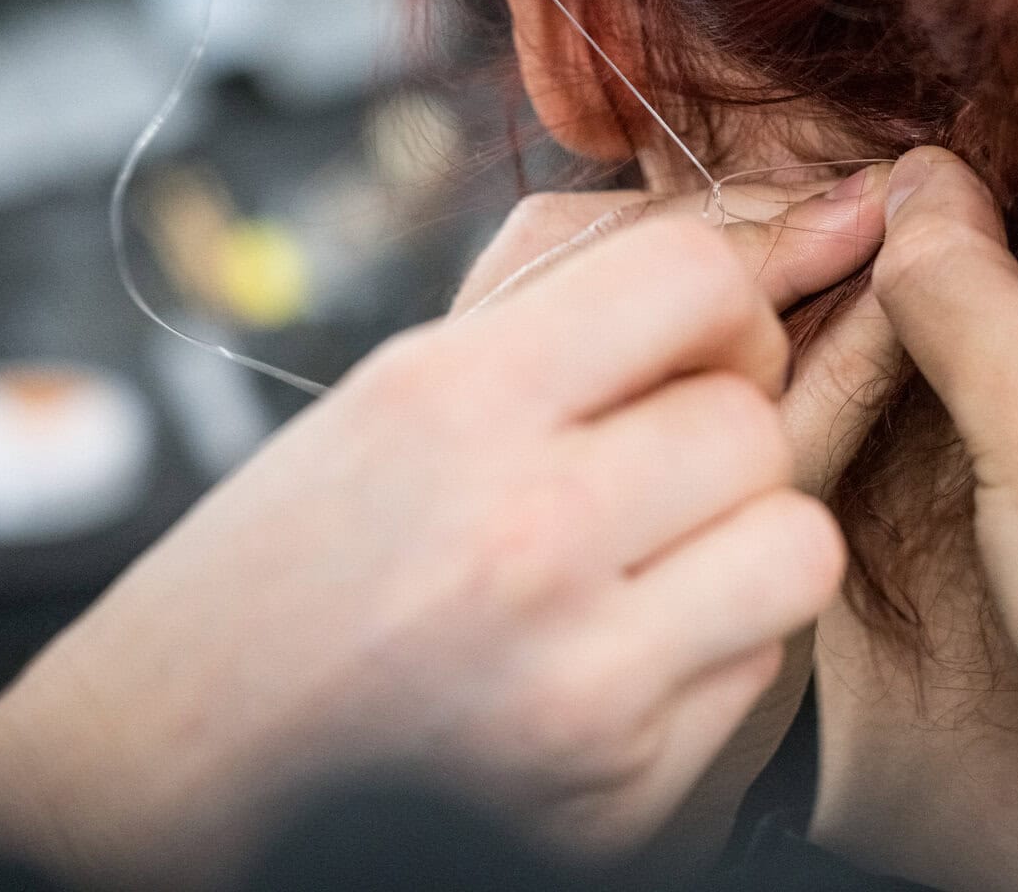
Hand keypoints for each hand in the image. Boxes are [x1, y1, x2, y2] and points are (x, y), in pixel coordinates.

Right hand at [0, 210, 878, 887]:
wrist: (182, 758)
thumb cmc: (308, 547)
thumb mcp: (413, 378)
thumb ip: (596, 283)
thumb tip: (835, 217)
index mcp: (450, 402)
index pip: (698, 277)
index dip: (721, 295)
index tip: (687, 337)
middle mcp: (519, 542)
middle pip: (755, 423)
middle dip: (717, 429)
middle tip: (631, 463)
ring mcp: (576, 687)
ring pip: (799, 547)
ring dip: (741, 541)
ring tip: (640, 557)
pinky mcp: (620, 800)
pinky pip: (764, 670)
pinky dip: (711, 649)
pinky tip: (609, 651)